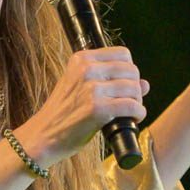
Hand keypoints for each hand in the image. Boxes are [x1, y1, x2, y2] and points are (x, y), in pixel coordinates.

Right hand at [16, 47, 148, 164]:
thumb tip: (146, 83)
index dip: (129, 70)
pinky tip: (132, 119)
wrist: (43, 135)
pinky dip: (138, 114)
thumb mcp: (81, 88)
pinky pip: (132, 106)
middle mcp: (86, 69)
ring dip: (138, 102)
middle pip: (131, 70)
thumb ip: (111, 81)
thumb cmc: (63, 113)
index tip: (124, 85)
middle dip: (135, 88)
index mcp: (81, 59)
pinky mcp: (97, 109)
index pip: (123, 54)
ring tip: (129, 112)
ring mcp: (92, 89)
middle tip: (128, 102)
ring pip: (135, 88)